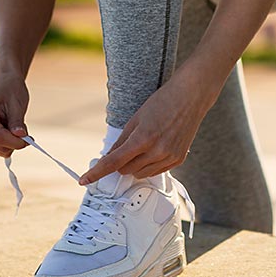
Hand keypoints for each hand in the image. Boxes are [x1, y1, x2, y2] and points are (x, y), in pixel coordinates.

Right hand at [0, 71, 30, 157]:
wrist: (4, 84)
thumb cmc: (11, 90)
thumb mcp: (17, 103)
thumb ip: (17, 121)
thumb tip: (21, 137)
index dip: (15, 141)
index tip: (30, 139)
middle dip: (15, 141)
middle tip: (26, 130)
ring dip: (12, 142)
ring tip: (15, 124)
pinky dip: (8, 143)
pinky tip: (10, 128)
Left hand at [80, 67, 214, 183]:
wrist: (191, 96)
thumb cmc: (163, 101)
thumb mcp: (136, 118)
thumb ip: (121, 141)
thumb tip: (109, 158)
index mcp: (143, 138)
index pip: (113, 162)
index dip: (97, 173)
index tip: (84, 180)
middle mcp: (157, 151)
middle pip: (126, 170)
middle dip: (121, 162)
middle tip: (128, 145)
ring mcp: (169, 157)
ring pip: (140, 174)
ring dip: (135, 165)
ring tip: (145, 144)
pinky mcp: (179, 159)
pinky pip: (156, 171)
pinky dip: (150, 164)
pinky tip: (156, 147)